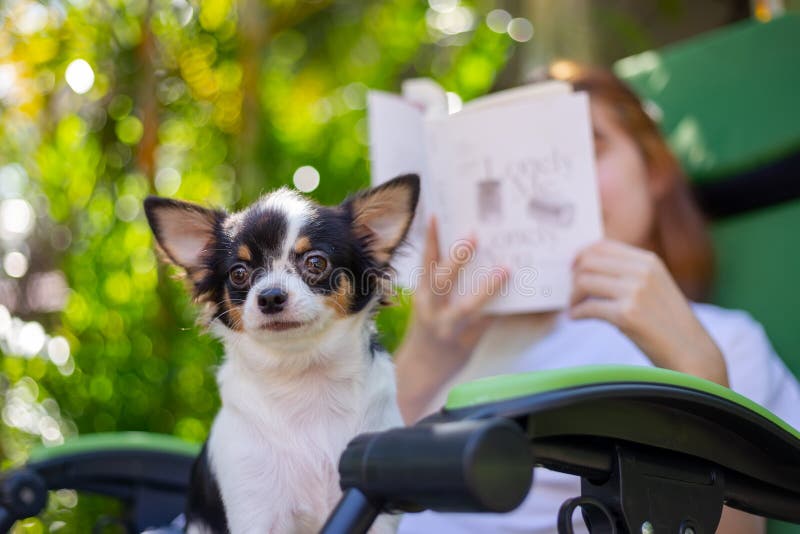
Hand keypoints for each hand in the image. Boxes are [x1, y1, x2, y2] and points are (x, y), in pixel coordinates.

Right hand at [395, 217, 506, 421]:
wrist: (420, 371)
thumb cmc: (428, 329)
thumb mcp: (426, 304)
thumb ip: (439, 282)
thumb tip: (467, 250)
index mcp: (422, 295)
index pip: (425, 263)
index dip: (430, 238)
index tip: (436, 214)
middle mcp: (432, 310)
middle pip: (442, 280)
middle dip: (457, 258)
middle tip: (474, 235)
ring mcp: (449, 327)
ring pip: (468, 306)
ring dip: (487, 287)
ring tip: (505, 269)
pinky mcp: (468, 341)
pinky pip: (489, 323)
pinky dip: (505, 310)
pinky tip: (524, 300)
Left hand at [570, 239, 727, 385]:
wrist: (690, 351)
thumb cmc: (667, 322)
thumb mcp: (654, 286)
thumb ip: (628, 273)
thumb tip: (586, 267)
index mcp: (648, 261)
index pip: (603, 245)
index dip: (581, 255)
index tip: (571, 267)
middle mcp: (642, 271)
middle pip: (589, 262)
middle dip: (574, 277)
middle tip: (571, 293)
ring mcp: (635, 292)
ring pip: (584, 282)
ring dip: (573, 297)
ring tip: (573, 308)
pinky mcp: (627, 314)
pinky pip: (588, 307)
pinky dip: (576, 313)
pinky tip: (575, 319)